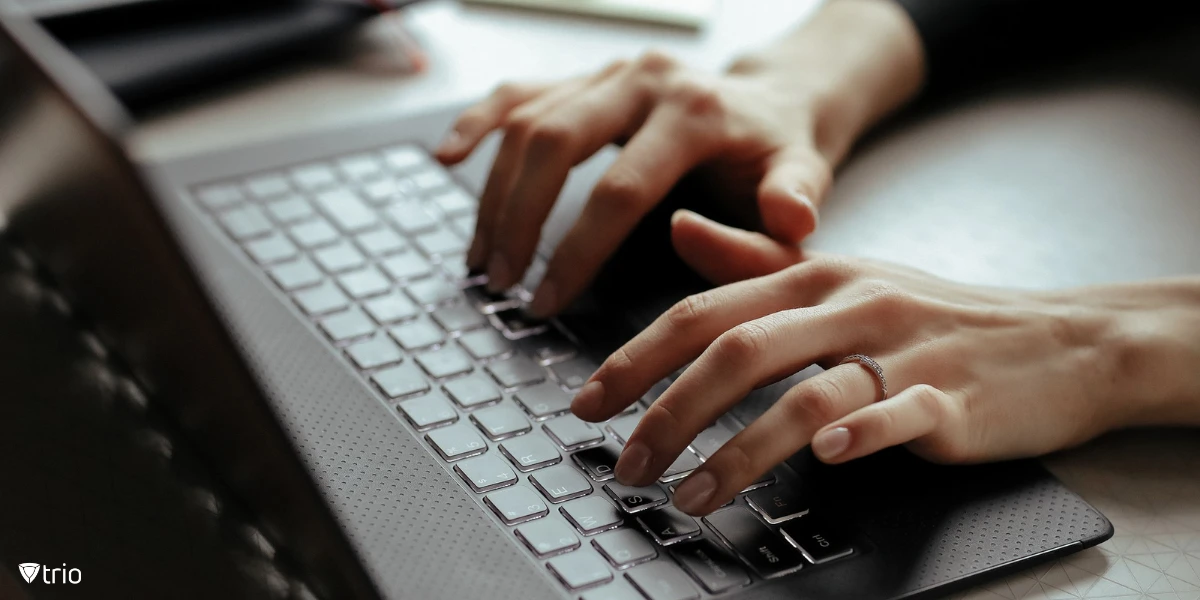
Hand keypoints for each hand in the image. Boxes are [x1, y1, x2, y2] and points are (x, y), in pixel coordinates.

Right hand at [436, 0, 924, 316]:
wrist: (774, 100)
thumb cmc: (782, 152)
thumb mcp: (805, 179)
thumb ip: (790, 206)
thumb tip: (752, 225)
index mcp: (696, 110)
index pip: (620, 188)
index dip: (576, 251)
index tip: (547, 302)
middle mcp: (645, 79)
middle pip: (555, 143)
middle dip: (519, 220)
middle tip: (500, 282)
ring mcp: (609, 73)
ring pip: (528, 121)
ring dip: (495, 192)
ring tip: (482, 257)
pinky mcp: (586, 77)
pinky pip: (519, 92)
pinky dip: (479, 122)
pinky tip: (448, 156)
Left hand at [570, 210, 1199, 515]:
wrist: (1062, 338)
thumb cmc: (937, 313)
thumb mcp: (844, 276)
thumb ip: (756, 260)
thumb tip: (678, 230)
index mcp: (815, 276)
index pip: (704, 312)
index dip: (636, 358)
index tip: (587, 404)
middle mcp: (850, 304)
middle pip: (738, 351)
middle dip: (667, 411)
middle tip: (626, 464)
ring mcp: (904, 350)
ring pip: (804, 394)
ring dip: (737, 449)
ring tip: (689, 496)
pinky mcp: (955, 398)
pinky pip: (899, 414)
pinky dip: (859, 435)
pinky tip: (825, 461)